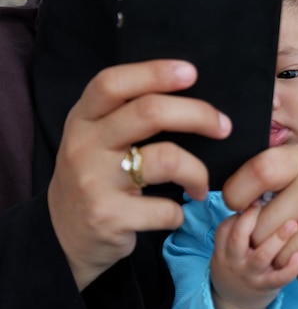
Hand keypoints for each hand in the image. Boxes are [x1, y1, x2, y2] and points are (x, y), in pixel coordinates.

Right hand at [48, 60, 230, 289]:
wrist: (63, 236)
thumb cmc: (95, 178)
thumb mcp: (94, 139)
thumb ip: (124, 115)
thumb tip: (186, 90)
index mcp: (82, 119)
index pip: (113, 82)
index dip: (155, 72)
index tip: (192, 73)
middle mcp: (84, 145)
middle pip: (149, 112)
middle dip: (198, 115)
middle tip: (223, 126)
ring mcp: (94, 182)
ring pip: (167, 159)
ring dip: (198, 173)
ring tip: (200, 185)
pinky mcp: (108, 217)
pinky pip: (166, 208)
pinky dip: (180, 213)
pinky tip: (173, 215)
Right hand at [211, 206, 297, 308]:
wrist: (234, 301)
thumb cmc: (237, 263)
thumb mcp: (227, 246)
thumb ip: (240, 225)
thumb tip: (264, 195)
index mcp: (224, 246)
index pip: (227, 225)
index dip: (244, 211)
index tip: (260, 196)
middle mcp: (234, 259)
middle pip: (239, 237)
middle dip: (254, 219)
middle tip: (276, 203)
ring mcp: (249, 274)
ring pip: (261, 256)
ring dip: (277, 239)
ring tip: (294, 224)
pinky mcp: (265, 287)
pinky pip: (278, 278)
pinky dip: (290, 268)